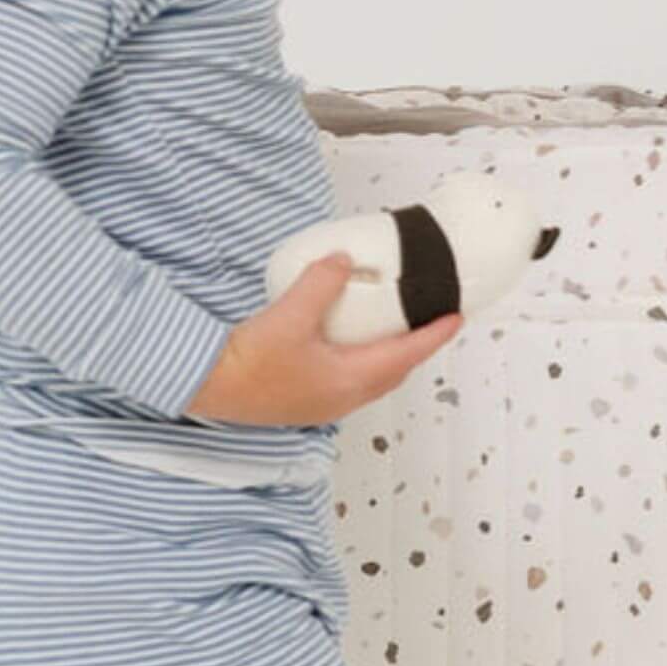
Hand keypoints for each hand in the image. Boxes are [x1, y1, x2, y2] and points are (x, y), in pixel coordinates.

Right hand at [188, 254, 463, 425]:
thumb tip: (344, 261)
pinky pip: (353, 380)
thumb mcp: (290, 314)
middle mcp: (346, 398)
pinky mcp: (309, 402)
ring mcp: (328, 404)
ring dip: (392, 356)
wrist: (209, 388)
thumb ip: (321, 285)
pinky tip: (354, 344)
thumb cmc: (250, 361)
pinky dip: (366, 360)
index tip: (456, 318)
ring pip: (374, 379)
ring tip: (399, 330)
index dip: (434, 336)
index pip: (406, 355)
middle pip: (395, 371)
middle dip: (417, 348)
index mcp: (351, 380)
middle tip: (431, 322)